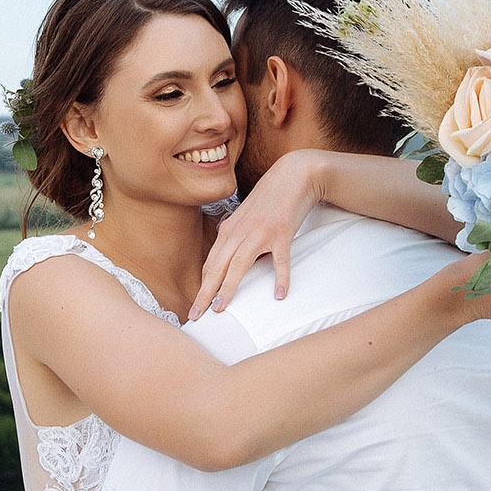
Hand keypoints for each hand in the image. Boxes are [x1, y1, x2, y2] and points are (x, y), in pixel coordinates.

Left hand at [189, 151, 324, 320]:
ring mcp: (260, 232)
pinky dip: (280, 278)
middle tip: (196, 316)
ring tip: (221, 309)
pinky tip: (279, 295)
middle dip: (205, 293)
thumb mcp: (247, 218)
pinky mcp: (281, 232)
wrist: (294, 175)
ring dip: (228, 288)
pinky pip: (280, 260)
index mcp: (229, 229)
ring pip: (239, 265)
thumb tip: (231, 263)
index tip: (196, 307)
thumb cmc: (271, 199)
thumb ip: (237, 238)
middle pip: (217, 267)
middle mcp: (240, 231)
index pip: (210, 264)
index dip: (202, 287)